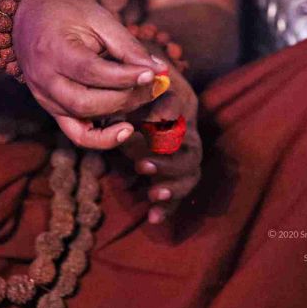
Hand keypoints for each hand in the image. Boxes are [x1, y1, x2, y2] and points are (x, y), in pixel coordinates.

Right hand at [13, 0, 166, 148]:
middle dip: (127, 97)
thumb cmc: (65, 11)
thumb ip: (127, 45)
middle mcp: (44, 79)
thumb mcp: (98, 18)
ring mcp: (45, 98)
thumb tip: (158, 70)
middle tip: (154, 85)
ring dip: (120, 112)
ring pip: (83, 121)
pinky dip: (102, 138)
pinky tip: (126, 129)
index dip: (125, 76)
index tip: (154, 73)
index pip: (92, 72)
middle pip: (87, 102)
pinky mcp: (52, 109)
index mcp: (53, 50)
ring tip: (143, 97)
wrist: (27, 16)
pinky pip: (77, 134)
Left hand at [123, 66, 201, 223]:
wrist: (145, 97)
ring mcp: (187, 151)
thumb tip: (116, 115)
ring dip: (173, 185)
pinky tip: (153, 218)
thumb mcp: (127, 89)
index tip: (148, 127)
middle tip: (141, 166)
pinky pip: (180, 190)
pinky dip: (169, 207)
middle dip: (168, 160)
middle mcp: (188, 128)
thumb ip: (125, 99)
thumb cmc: (132, 90)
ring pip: (191, 170)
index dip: (164, 122)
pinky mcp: (178, 171)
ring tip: (154, 195)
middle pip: (191, 148)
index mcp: (178, 100)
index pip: (177, 111)